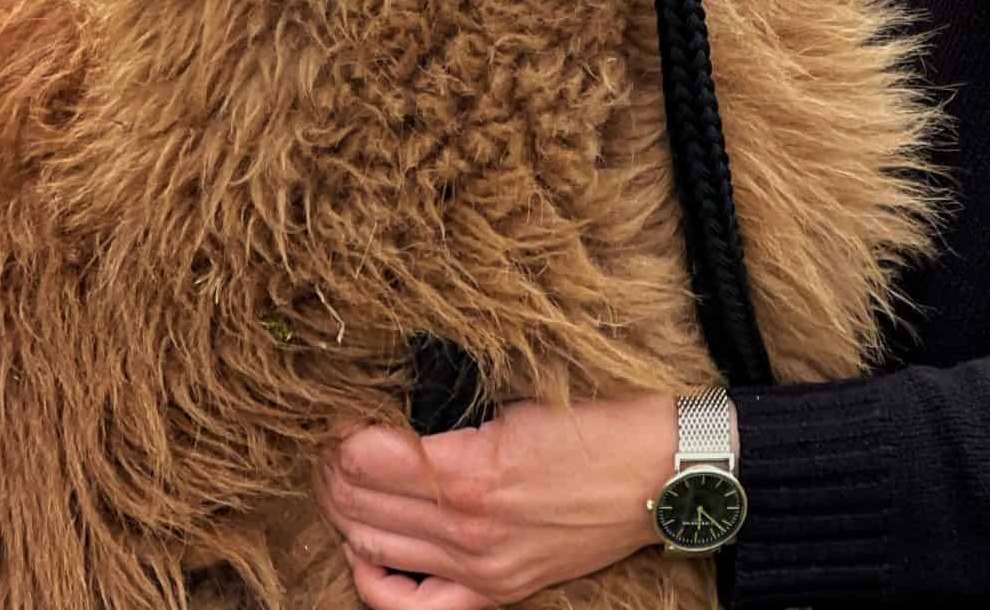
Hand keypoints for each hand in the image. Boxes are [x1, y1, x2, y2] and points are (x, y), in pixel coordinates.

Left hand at [315, 391, 678, 608]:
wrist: (662, 474)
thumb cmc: (603, 422)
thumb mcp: (523, 400)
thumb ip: (459, 416)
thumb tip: (402, 414)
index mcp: (473, 469)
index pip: (369, 457)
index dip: (341, 432)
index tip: (336, 411)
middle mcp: (468, 528)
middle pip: (361, 504)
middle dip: (332, 470)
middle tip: (328, 442)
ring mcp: (481, 568)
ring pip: (376, 548)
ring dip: (345, 513)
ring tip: (339, 480)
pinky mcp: (499, 591)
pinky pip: (416, 606)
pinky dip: (377, 581)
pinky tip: (365, 551)